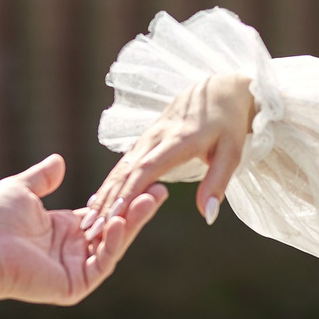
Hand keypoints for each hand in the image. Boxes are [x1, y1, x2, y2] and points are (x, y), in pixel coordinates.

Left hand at [0, 155, 166, 305]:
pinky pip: (100, 264)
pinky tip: (118, 222)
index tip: (144, 180)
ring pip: (113, 245)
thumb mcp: (22, 189)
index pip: (103, 214)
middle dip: (137, 210)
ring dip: (131, 223)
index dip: (122, 199)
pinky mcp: (74, 285)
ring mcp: (75, 268)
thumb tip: (59, 161)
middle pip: (114, 229)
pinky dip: (111, 244)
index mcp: (64, 229)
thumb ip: (43, 178)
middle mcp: (73, 249)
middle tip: (159, 189)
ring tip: (149, 200)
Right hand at [86, 72, 255, 225]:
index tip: (114, 216)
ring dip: (103, 195)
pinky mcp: (144, 139)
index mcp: (177, 140)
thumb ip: (217, 183)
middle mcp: (156, 137)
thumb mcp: (231, 153)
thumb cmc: (228, 124)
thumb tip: (207, 216)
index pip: (147, 169)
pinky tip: (97, 201)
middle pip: (126, 171)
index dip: (129, 193)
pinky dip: (108, 184)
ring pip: (119, 168)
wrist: (217, 90)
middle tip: (91, 228)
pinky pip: (122, 165)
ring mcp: (147, 137)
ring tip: (88, 221)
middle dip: (108, 201)